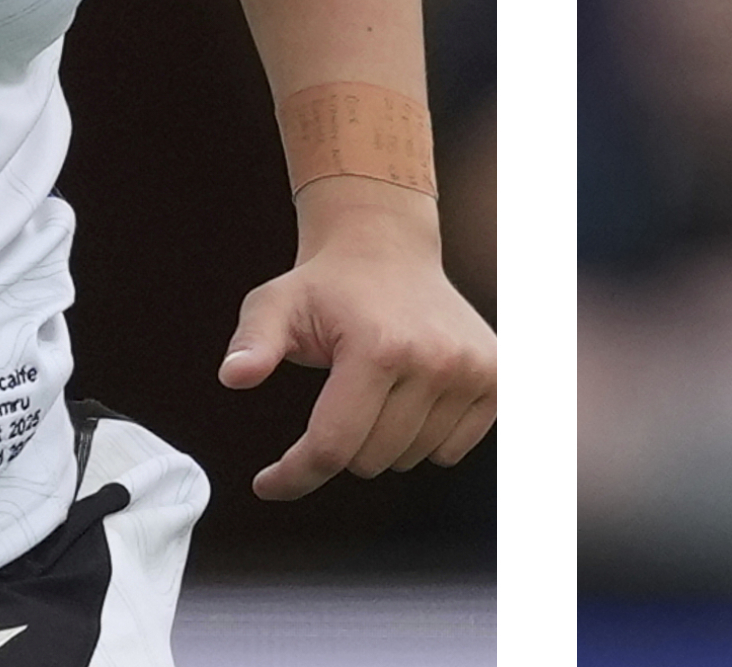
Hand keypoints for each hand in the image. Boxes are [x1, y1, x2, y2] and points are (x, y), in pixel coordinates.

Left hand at [217, 180, 496, 499]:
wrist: (388, 249)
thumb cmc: (325, 286)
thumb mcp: (274, 305)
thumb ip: (252, 342)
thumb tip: (234, 375)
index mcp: (380, 347)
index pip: (332, 446)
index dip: (293, 475)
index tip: (266, 483)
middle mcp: (436, 359)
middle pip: (370, 461)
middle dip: (342, 444)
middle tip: (337, 395)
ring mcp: (474, 369)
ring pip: (411, 459)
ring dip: (384, 441)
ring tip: (377, 388)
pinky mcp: (496, 378)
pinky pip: (451, 452)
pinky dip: (424, 440)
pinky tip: (411, 395)